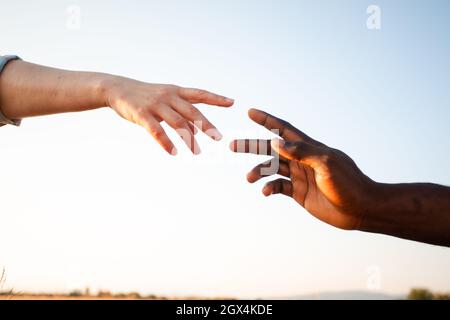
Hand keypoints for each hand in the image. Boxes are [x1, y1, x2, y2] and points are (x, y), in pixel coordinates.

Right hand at [105, 77, 233, 154]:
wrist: (117, 88)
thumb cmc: (145, 96)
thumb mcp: (166, 101)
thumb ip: (181, 114)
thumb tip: (197, 131)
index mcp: (176, 91)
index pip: (200, 94)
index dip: (216, 98)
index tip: (231, 102)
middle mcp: (168, 96)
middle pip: (192, 111)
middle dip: (206, 125)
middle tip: (218, 138)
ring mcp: (155, 104)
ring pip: (177, 123)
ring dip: (188, 139)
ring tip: (197, 152)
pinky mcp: (142, 114)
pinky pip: (157, 130)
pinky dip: (166, 142)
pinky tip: (173, 152)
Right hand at [230, 108, 376, 229]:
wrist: (360, 209)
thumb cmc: (348, 183)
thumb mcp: (326, 163)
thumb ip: (301, 152)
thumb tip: (275, 140)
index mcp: (309, 148)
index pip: (284, 129)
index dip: (267, 120)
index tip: (250, 112)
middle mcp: (301, 159)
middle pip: (272, 149)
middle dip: (252, 146)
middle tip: (232, 145)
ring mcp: (300, 176)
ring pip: (272, 169)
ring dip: (258, 171)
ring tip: (249, 178)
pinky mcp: (299, 192)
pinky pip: (279, 186)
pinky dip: (269, 188)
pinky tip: (265, 192)